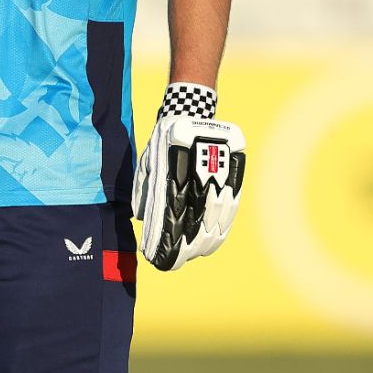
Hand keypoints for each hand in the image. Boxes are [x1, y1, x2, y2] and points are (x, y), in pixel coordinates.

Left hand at [132, 83, 245, 270]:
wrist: (191, 110)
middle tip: (176, 261)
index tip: (157, 257)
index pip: (169, 215)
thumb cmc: (163, 140)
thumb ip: (144, 188)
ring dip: (204, 239)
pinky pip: (230, 204)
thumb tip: (141, 218)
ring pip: (214, 216)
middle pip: (193, 220)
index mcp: (171, 172)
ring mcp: (216, 172)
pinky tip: (214, 238)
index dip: (165, 240)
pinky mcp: (232, 170)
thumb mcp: (148, 161)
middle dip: (184, 246)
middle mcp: (194, 174)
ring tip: (195, 255)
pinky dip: (222, 224)